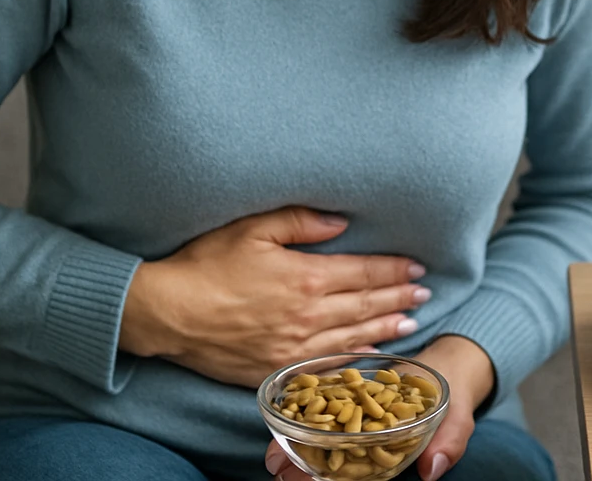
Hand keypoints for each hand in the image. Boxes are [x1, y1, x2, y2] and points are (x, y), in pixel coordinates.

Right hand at [119, 206, 429, 387]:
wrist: (166, 313)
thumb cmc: (205, 264)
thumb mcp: (252, 228)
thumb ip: (301, 221)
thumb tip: (342, 222)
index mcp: (304, 278)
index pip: (363, 273)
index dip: (393, 270)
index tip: (416, 267)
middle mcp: (306, 316)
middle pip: (365, 306)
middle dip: (398, 298)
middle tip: (425, 293)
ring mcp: (293, 348)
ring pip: (353, 337)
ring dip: (385, 328)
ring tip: (411, 321)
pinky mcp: (277, 369)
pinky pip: (327, 364)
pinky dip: (355, 358)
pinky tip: (372, 353)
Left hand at [266, 334, 494, 480]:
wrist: (450, 364)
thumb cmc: (452, 395)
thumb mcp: (457, 418)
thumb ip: (449, 442)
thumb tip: (433, 470)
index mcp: (390, 452)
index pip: (360, 473)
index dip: (334, 479)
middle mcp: (370, 441)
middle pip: (333, 462)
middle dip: (305, 469)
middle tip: (278, 469)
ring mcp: (358, 420)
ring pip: (322, 439)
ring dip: (296, 447)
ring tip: (272, 454)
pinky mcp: (351, 396)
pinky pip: (326, 407)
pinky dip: (305, 413)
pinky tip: (284, 415)